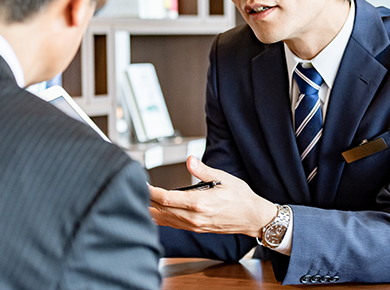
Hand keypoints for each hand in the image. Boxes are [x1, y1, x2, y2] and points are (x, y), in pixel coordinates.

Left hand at [149, 156, 277, 237]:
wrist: (252, 217)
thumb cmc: (241, 198)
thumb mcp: (224, 178)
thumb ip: (203, 170)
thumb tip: (190, 160)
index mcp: (200, 203)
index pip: (167, 199)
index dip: (152, 193)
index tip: (143, 186)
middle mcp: (195, 217)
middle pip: (162, 211)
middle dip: (148, 201)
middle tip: (136, 191)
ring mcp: (195, 225)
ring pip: (166, 220)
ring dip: (152, 212)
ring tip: (141, 202)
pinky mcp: (197, 229)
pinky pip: (174, 225)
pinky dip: (162, 219)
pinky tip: (156, 214)